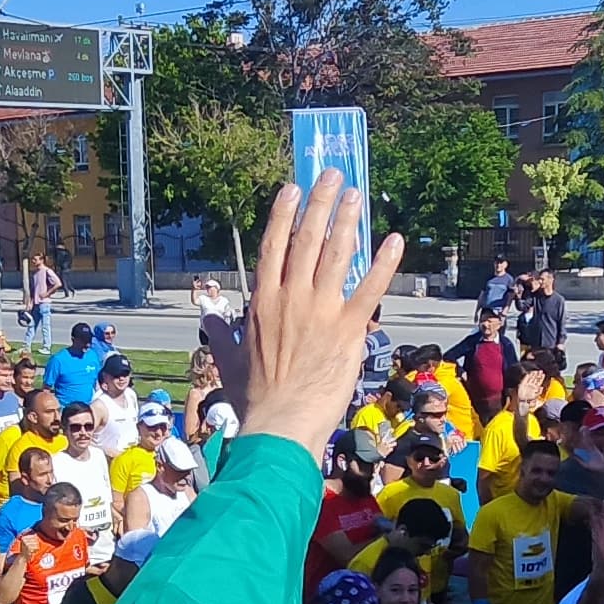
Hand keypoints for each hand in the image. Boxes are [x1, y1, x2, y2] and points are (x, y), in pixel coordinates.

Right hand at [238, 172, 402, 460]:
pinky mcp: (348, 331)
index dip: (284, 214)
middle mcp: (291, 298)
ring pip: (337, 256)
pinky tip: (395, 240)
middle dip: (320, 204)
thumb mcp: (230, 361)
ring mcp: (320, 312)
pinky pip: (370, 290)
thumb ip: (221, 335)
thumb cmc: (254, 399)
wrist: (279, 426)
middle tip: (333, 176)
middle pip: (306, 240)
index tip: (293, 189)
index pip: (274, 247)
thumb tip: (208, 319)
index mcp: (263, 302)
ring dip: (348, 221)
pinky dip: (385, 265)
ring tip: (356, 195)